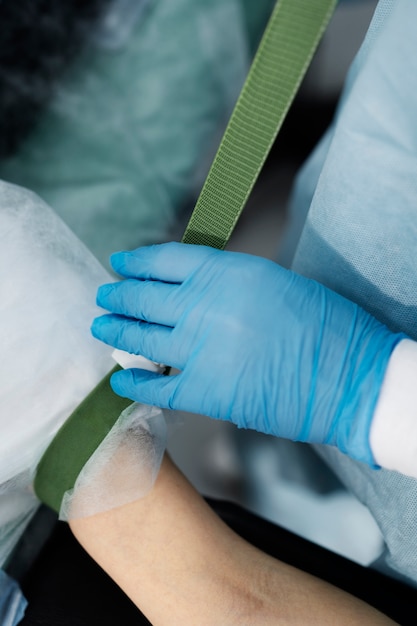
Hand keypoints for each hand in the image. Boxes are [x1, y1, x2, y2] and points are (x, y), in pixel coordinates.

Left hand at [91, 242, 403, 464]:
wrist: (349, 376)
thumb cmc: (323, 324)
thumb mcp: (273, 282)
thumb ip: (227, 283)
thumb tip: (193, 289)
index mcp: (227, 272)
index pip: (164, 260)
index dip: (136, 261)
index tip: (121, 263)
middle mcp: (205, 306)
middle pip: (143, 297)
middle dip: (117, 296)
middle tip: (104, 297)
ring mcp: (201, 350)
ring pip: (140, 338)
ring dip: (116, 332)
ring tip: (101, 328)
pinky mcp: (205, 391)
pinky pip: (155, 387)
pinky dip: (134, 384)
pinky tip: (121, 380)